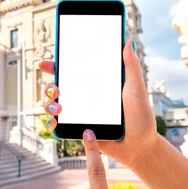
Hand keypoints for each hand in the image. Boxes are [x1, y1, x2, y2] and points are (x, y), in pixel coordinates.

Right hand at [40, 38, 158, 167]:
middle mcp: (84, 99)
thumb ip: (131, 66)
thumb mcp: (136, 89)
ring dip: (49, 104)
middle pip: (58, 88)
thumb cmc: (141, 117)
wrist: (140, 146)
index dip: (57, 66)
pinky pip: (60, 127)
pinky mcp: (79, 131)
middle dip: (50, 87)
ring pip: (54, 106)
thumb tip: (129, 41)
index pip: (72, 72)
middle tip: (56, 89)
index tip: (46, 63)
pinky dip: (51, 123)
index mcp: (96, 85)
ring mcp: (80, 115)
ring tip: (59, 107)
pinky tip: (55, 121)